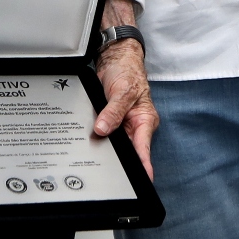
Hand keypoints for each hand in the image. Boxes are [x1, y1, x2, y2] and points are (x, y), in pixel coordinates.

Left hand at [92, 40, 157, 178]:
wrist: (116, 59)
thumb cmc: (127, 71)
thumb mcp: (122, 91)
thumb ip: (113, 112)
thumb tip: (102, 130)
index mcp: (145, 121)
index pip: (143, 148)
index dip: (143, 165)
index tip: (143, 179)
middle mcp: (135, 126)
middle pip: (128, 150)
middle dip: (121, 161)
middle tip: (112, 175)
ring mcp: (123, 125)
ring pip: (116, 144)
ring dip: (107, 148)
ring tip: (99, 160)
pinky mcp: (111, 123)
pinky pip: (106, 135)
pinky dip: (100, 139)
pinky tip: (93, 144)